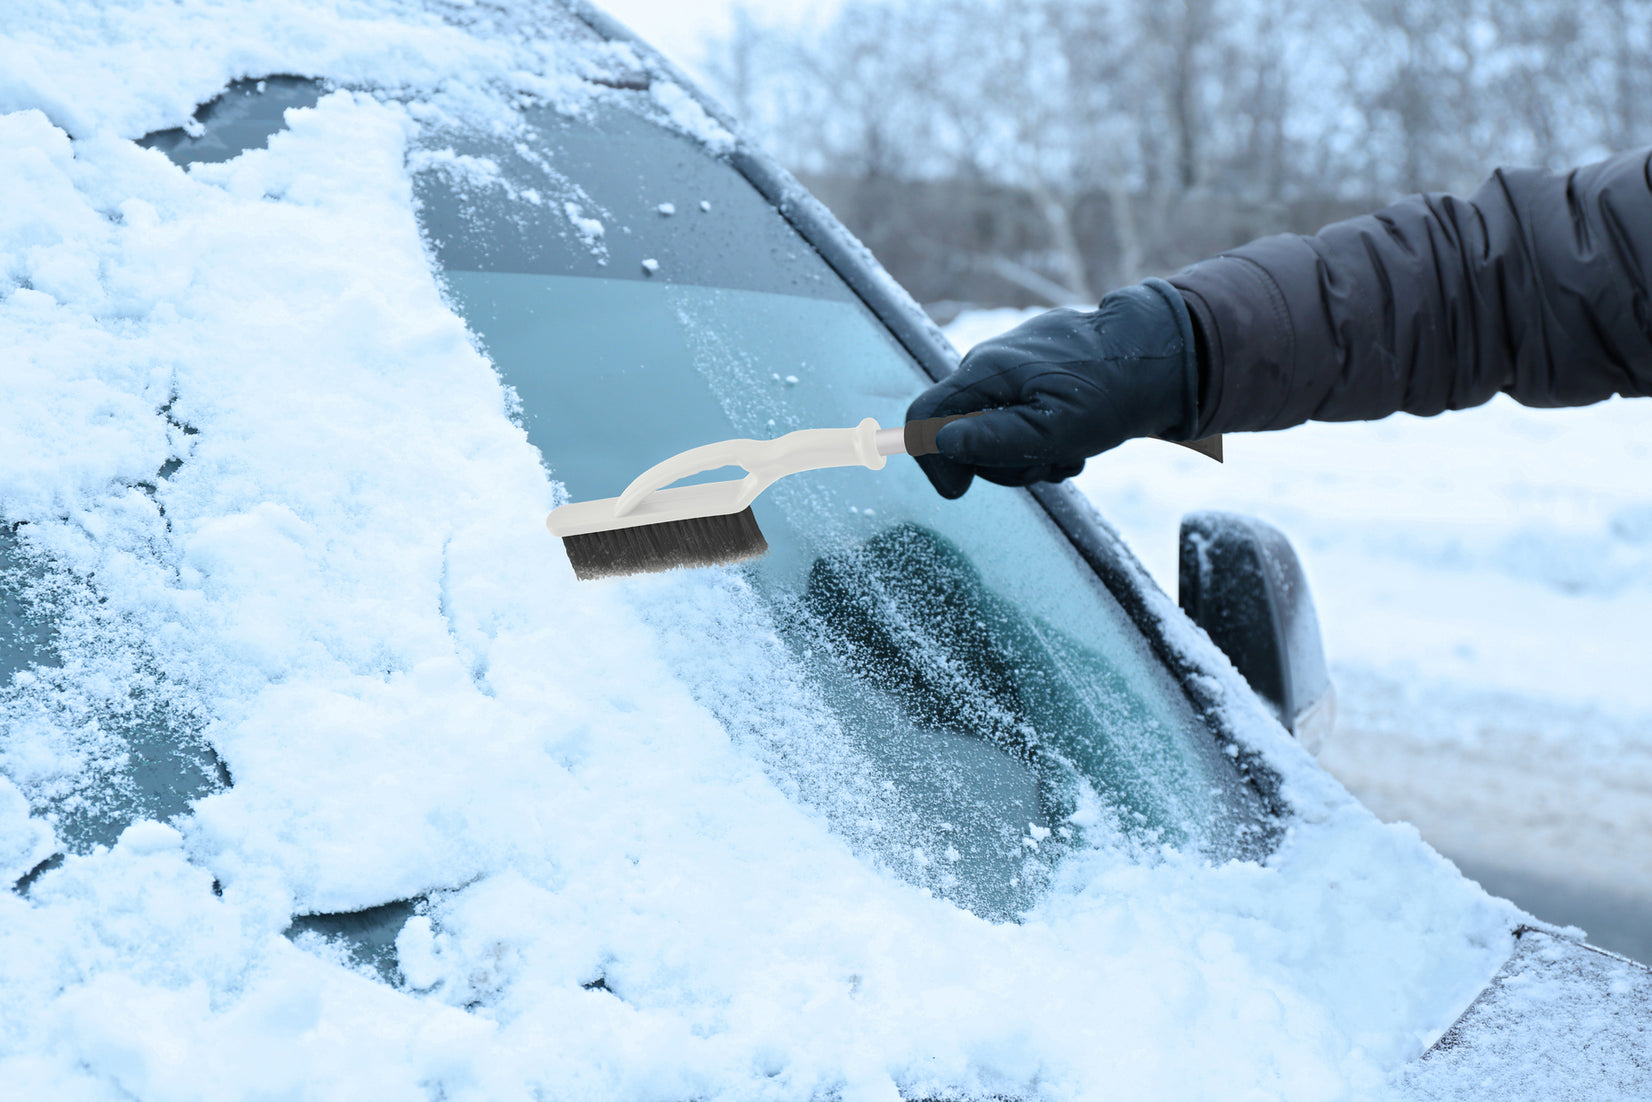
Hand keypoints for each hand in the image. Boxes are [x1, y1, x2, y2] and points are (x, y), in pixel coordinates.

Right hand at [906, 279, 1198, 498]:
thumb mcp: (1054, 431)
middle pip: (961, 433)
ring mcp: (1010, 366)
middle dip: (999, 463)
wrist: (1159, 356)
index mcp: (985, 374)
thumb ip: (993, 440)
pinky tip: (1074, 441)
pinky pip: (1017, 415)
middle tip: (1047, 467)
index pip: (923, 419)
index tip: (960, 492)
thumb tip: (941, 443)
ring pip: (993, 429)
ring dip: (1027, 454)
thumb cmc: (1110, 394)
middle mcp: (988, 364)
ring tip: (1070, 453)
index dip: (931, 462)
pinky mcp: (1031, 371)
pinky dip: (1040, 438)